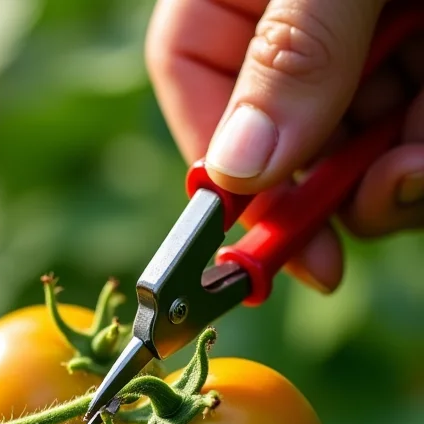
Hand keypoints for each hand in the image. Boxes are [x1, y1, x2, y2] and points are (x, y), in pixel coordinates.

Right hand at [146, 0, 423, 292]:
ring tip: (421, 166)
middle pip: (274, 132)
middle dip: (324, 184)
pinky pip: (401, 129)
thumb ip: (290, 56)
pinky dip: (418, 149)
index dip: (219, 168)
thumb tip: (237, 173)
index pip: (189, 74)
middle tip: (373, 204)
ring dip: (382, 178)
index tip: (258, 235)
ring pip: (344, 141)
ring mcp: (351, 40)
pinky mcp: (412, 51)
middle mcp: (283, 20)